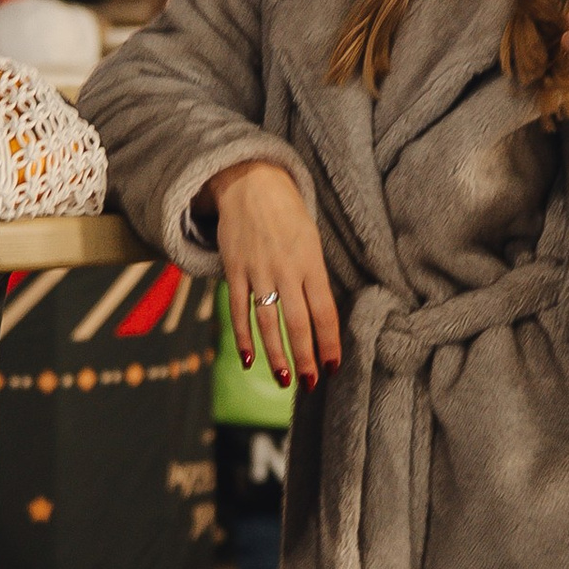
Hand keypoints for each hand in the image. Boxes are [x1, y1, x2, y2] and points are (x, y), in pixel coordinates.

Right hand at [208, 160, 340, 388]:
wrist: (251, 183)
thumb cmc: (288, 216)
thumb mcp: (311, 241)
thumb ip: (314, 278)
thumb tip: (321, 320)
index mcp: (311, 263)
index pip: (325, 312)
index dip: (330, 343)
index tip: (334, 367)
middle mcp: (286, 270)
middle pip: (298, 323)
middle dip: (306, 357)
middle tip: (311, 384)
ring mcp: (258, 271)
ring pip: (267, 322)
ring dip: (276, 355)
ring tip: (284, 380)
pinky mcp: (234, 270)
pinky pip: (238, 310)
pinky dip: (243, 337)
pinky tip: (248, 360)